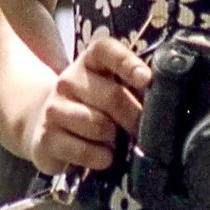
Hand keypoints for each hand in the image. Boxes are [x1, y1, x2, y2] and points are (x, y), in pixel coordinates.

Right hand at [23, 32, 150, 179]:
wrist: (45, 125)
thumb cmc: (91, 107)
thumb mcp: (109, 90)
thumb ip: (133, 89)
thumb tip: (163, 103)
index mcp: (89, 62)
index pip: (106, 51)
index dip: (128, 63)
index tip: (146, 79)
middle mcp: (68, 81)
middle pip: (112, 96)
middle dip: (134, 117)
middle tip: (142, 129)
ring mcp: (54, 109)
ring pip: (99, 125)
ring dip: (115, 139)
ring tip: (114, 141)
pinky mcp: (46, 138)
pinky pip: (84, 151)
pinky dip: (100, 157)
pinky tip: (102, 155)